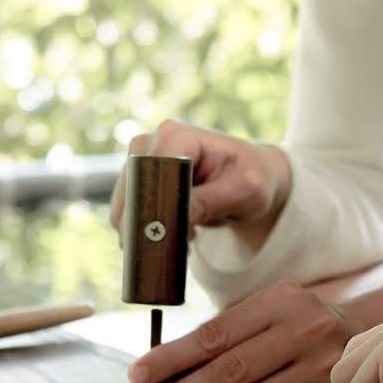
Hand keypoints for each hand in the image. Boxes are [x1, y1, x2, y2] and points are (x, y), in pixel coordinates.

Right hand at [109, 119, 291, 249]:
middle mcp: (154, 140)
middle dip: (148, 224)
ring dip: (149, 228)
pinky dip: (149, 227)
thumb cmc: (255, 179)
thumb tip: (174, 219)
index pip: (150, 175)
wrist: (256, 176)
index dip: (155, 208)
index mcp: (179, 136)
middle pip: (132, 191)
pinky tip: (176, 234)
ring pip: (127, 204)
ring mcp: (144, 157)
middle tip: (177, 246)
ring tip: (184, 240)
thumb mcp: (243, 193)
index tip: (172, 236)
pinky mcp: (141, 175)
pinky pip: (131, 208)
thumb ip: (208, 203)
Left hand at [129, 280, 357, 382]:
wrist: (362, 333)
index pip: (216, 334)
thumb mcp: (266, 309)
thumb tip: (163, 373)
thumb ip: (224, 334)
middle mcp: (306, 332)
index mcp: (281, 302)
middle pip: (232, 370)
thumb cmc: (295, 322)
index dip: (173, 357)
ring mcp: (322, 370)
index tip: (138, 375)